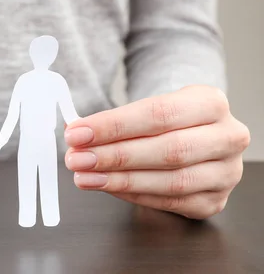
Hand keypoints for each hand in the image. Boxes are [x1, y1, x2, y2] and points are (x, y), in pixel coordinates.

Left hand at [64, 85, 249, 218]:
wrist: (195, 133)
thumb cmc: (166, 120)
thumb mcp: (147, 108)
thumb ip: (115, 121)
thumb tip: (75, 134)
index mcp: (211, 102)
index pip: (158, 113)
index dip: (114, 125)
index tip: (77, 133)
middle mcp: (228, 136)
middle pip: (167, 150)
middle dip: (114, 156)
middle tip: (77, 158)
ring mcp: (226, 172)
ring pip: (171, 181)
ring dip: (120, 180)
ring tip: (85, 177)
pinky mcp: (215, 200)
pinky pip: (170, 202)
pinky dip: (134, 195)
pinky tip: (107, 186)